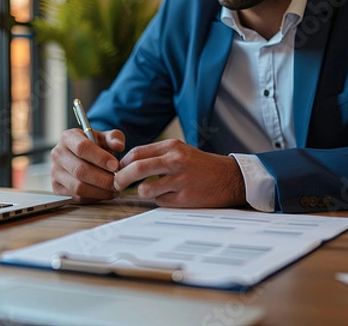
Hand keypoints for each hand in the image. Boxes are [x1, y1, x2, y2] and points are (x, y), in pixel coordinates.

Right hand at [51, 128, 124, 202]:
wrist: (83, 156)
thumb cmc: (95, 146)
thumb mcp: (105, 137)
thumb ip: (115, 138)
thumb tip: (118, 146)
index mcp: (68, 137)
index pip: (82, 147)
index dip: (100, 158)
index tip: (115, 165)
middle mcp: (58, 154)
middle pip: (80, 170)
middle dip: (102, 179)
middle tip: (118, 182)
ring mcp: (55, 172)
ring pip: (78, 187)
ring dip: (99, 191)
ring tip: (114, 189)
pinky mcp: (57, 187)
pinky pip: (76, 197)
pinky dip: (93, 198)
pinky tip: (104, 193)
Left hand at [113, 139, 246, 207]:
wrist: (231, 178)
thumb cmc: (202, 165)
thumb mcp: (181, 151)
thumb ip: (157, 155)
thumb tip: (129, 163)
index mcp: (172, 147)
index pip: (136, 153)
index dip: (122, 164)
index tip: (118, 171)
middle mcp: (176, 160)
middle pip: (136, 168)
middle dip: (121, 179)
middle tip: (116, 185)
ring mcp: (181, 180)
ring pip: (145, 189)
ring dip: (143, 192)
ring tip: (153, 191)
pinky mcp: (185, 198)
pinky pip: (161, 201)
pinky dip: (162, 200)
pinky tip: (174, 196)